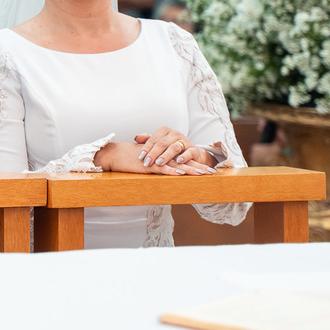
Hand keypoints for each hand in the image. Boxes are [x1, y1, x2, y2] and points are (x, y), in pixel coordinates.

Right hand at [93, 141, 215, 175]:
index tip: (208, 168)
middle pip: (184, 161)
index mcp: (164, 155)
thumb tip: (167, 171)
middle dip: (199, 166)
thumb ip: (157, 164)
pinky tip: (181, 173)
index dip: (195, 163)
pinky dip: (172, 170)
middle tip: (213, 172)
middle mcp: (162, 156)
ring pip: (176, 164)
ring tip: (203, 173)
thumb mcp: (147, 162)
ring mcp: (156, 160)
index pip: (182, 158)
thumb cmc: (130, 159)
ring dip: (190, 169)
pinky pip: (162, 168)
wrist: (116, 155)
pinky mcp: (148, 165)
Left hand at [134, 127, 217, 173]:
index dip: (146, 148)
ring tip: (159, 163)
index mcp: (165, 131)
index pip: (153, 138)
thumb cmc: (172, 148)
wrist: (192, 153)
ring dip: (165, 156)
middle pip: (162, 143)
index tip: (140, 157)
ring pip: (174, 147)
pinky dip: (184, 157)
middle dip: (153, 153)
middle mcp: (175, 134)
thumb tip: (136, 137)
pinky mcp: (194, 149)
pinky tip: (178, 161)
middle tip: (146, 162)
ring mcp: (185, 141)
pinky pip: (189, 152)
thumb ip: (149, 140)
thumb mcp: (160, 143)